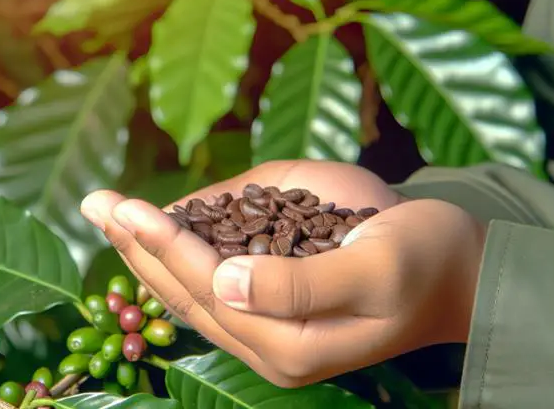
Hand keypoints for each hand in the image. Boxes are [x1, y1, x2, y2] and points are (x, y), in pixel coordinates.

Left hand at [80, 160, 486, 386]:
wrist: (459, 273)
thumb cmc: (427, 260)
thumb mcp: (377, 266)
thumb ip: (302, 284)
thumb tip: (224, 281)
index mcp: (292, 345)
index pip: (209, 288)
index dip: (164, 244)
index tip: (124, 206)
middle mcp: (270, 348)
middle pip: (185, 294)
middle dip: (136, 246)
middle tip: (94, 203)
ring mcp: (267, 336)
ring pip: (189, 293)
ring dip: (145, 251)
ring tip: (106, 213)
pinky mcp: (271, 316)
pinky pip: (209, 289)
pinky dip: (175, 257)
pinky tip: (150, 234)